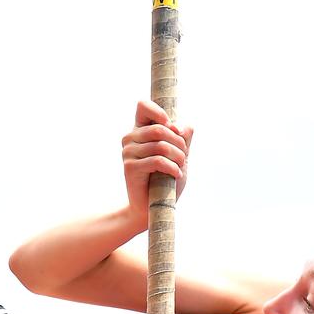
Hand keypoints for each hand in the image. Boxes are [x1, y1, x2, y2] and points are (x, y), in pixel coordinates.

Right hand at [121, 100, 193, 224]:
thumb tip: (184, 127)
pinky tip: (176, 175)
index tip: (172, 128)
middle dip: (179, 144)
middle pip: (160, 129)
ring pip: (161, 145)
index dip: (159, 112)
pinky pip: (158, 161)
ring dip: (178, 157)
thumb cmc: (166, 180)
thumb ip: (183, 140)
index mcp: (140, 130)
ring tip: (180, 168)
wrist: (152, 207)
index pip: (143, 106)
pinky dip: (173, 168)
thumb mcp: (180, 156)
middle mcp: (130, 138)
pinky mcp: (130, 167)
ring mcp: (128, 152)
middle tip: (184, 158)